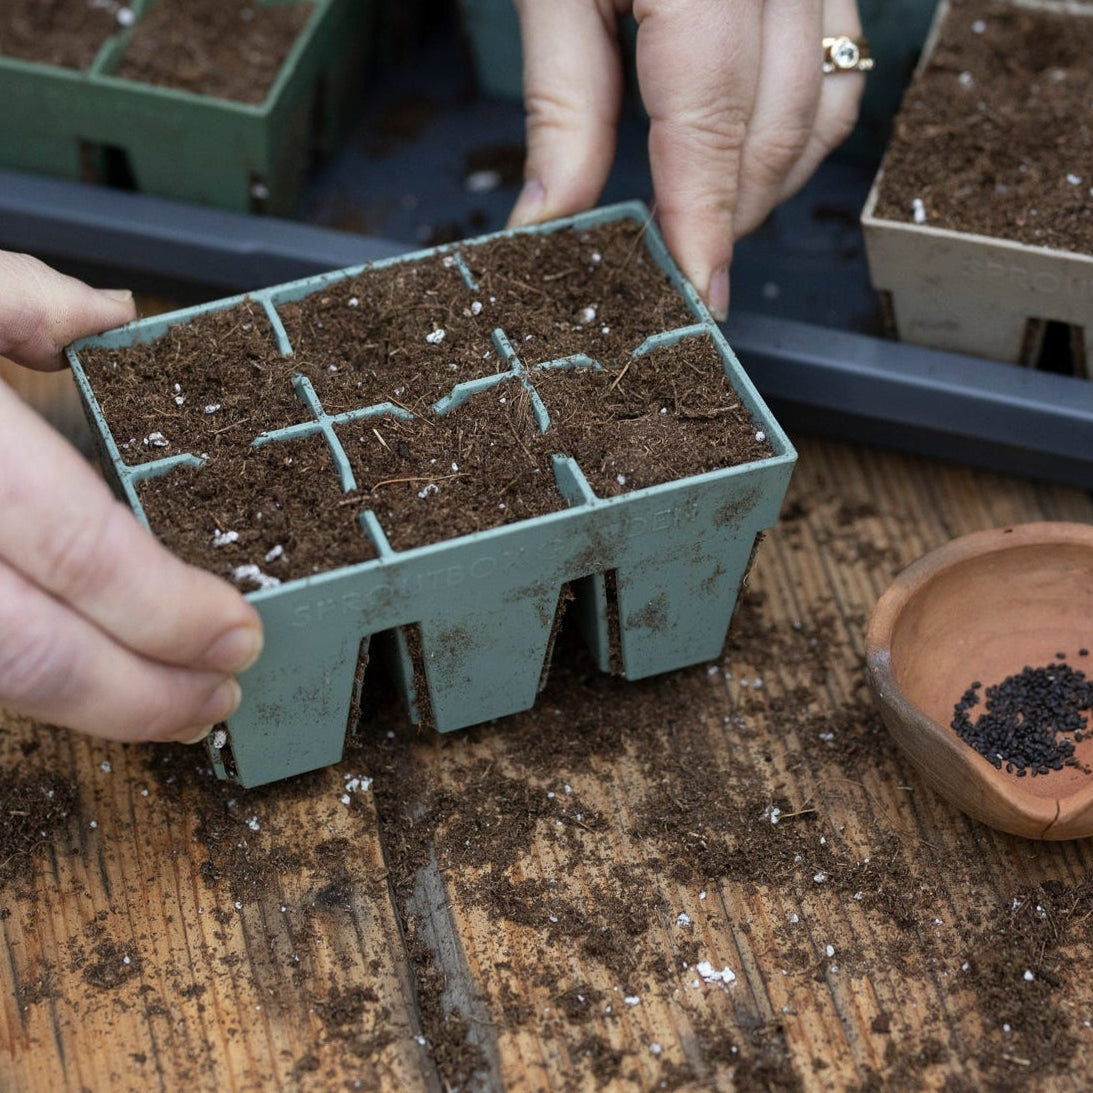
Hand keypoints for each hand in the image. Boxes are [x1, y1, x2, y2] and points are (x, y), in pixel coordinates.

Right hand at [0, 251, 262, 743]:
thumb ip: (12, 298)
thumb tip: (112, 319)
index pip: (78, 549)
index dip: (167, 610)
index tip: (239, 633)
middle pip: (30, 653)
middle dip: (140, 695)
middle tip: (217, 699)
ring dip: (86, 708)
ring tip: (165, 703)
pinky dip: (18, 685)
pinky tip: (77, 679)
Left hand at [508, 0, 865, 318]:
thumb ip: (561, 104)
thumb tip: (551, 220)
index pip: (711, 120)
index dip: (705, 220)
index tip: (697, 294)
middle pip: (775, 125)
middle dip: (729, 211)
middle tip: (678, 263)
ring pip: (825, 105)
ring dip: (768, 181)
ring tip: (707, 219)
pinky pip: (842, 66)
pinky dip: (799, 131)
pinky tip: (747, 157)